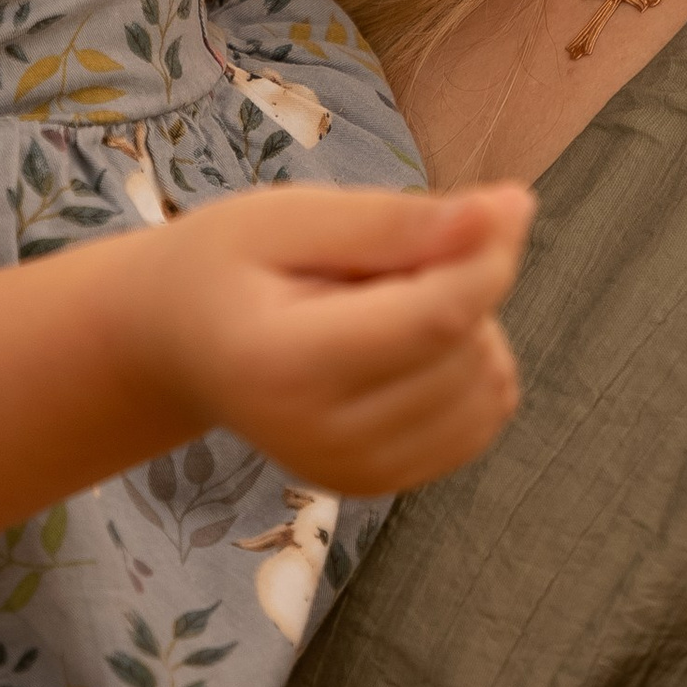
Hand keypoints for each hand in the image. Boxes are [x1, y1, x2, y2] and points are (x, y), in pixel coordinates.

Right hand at [133, 179, 532, 494]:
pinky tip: (408, 341)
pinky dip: (470, 366)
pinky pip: (483, 419)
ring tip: (385, 301)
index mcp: (287, 365)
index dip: (488, 257)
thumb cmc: (228, 265)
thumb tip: (507, 213)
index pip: (436, 319)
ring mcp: (356, 475)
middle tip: (387, 256)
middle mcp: (324, 440)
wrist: (178, 347)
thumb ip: (393, 222)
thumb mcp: (289, 218)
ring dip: (470, 326)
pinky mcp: (382, 486)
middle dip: (462, 283)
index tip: (508, 200)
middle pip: (466, 349)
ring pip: (487, 387)